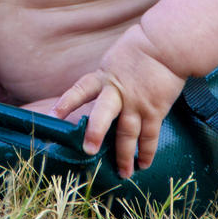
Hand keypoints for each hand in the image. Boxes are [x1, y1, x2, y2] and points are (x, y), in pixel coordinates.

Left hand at [51, 26, 184, 177]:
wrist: (166, 44)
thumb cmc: (141, 47)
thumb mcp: (116, 58)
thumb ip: (108, 77)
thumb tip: (103, 90)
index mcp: (104, 76)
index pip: (81, 89)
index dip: (66, 102)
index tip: (52, 115)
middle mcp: (117, 92)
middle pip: (103, 115)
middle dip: (95, 133)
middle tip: (88, 150)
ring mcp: (136, 102)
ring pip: (127, 133)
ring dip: (124, 155)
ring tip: (124, 173)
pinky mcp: (154, 109)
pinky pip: (149, 135)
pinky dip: (147, 151)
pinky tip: (143, 164)